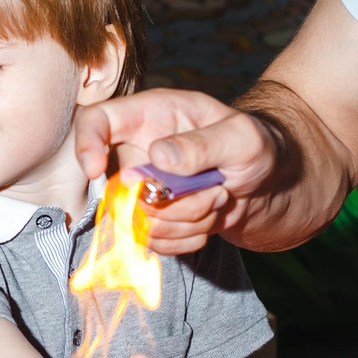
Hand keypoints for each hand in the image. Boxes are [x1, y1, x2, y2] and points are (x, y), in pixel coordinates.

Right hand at [72, 88, 283, 256]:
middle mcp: (139, 152)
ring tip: (219, 199)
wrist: (271, 184)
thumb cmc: (258, 147)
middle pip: (117, 186)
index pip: (97, 121)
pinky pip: (153, 241)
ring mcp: (143, 188)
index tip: (96, 170)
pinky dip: (187, 238)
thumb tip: (158, 155)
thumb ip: (202, 145)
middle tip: (215, 192)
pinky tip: (210, 217)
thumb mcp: (242, 139)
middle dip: (168, 202)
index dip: (86, 144)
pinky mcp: (153, 219)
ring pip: (137, 221)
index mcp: (151, 116)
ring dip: (186, 220)